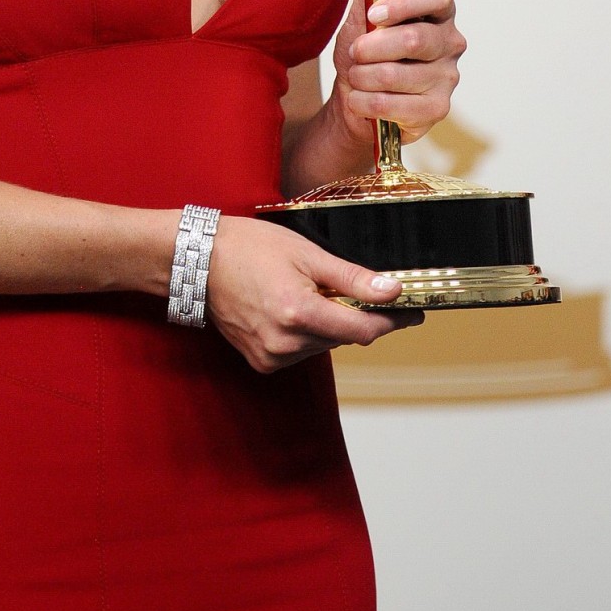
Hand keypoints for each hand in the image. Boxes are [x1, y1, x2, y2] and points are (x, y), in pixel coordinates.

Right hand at [206, 215, 422, 372]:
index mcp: (299, 313)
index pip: (363, 330)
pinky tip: (292, 306)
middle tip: (356, 287)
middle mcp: (286, 343)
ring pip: (324, 345)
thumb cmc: (248, 248)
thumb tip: (392, 289)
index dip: (392, 321)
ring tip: (309, 290)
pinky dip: (307, 332)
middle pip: (344, 337)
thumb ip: (351, 276)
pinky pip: (301, 351)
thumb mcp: (306, 253)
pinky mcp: (262, 362)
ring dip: (330, 323)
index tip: (413, 311)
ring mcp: (272, 356)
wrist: (198, 261)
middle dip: (356, 314)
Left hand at [331, 0, 465, 146]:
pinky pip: (394, 105)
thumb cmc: (365, 51)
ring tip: (356, 76)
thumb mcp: (361, 10)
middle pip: (414, 40)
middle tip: (354, 52)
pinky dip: (365, 102)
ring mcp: (448, 77)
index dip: (404, 4)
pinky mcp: (438, 109)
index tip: (373, 14)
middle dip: (371, 47)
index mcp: (437, 10)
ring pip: (398, 75)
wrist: (357, 99)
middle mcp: (450, 41)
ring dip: (363, 77)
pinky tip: (360, 99)